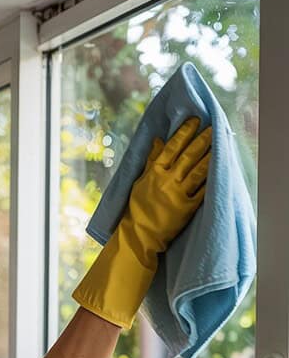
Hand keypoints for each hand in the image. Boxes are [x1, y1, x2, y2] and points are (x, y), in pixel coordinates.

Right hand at [73, 117, 210, 329]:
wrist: (138, 237)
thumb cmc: (136, 210)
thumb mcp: (140, 182)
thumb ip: (152, 161)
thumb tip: (157, 140)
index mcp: (154, 173)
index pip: (171, 147)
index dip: (184, 133)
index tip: (194, 121)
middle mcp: (166, 181)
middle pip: (188, 156)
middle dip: (202, 140)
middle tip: (212, 128)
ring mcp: (177, 195)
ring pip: (198, 171)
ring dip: (210, 156)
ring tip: (220, 143)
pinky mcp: (186, 208)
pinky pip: (202, 191)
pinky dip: (211, 179)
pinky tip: (220, 169)